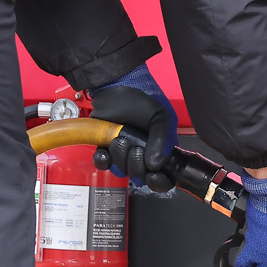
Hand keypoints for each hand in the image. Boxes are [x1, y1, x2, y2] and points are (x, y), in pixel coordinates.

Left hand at [89, 66, 178, 184]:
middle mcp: (144, 152)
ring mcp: (124, 151)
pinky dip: (102, 159)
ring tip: (120, 139)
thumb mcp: (161, 116)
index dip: (160, 181)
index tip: (154, 175)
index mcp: (162, 148)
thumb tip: (155, 165)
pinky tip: (105, 149)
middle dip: (136, 164)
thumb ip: (162, 140)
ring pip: (121, 171)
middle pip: (140, 177)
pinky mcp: (106, 146)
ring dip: (119, 158)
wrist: (117, 84)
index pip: (164, 177)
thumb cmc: (143, 96)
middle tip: (136, 147)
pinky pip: (103, 163)